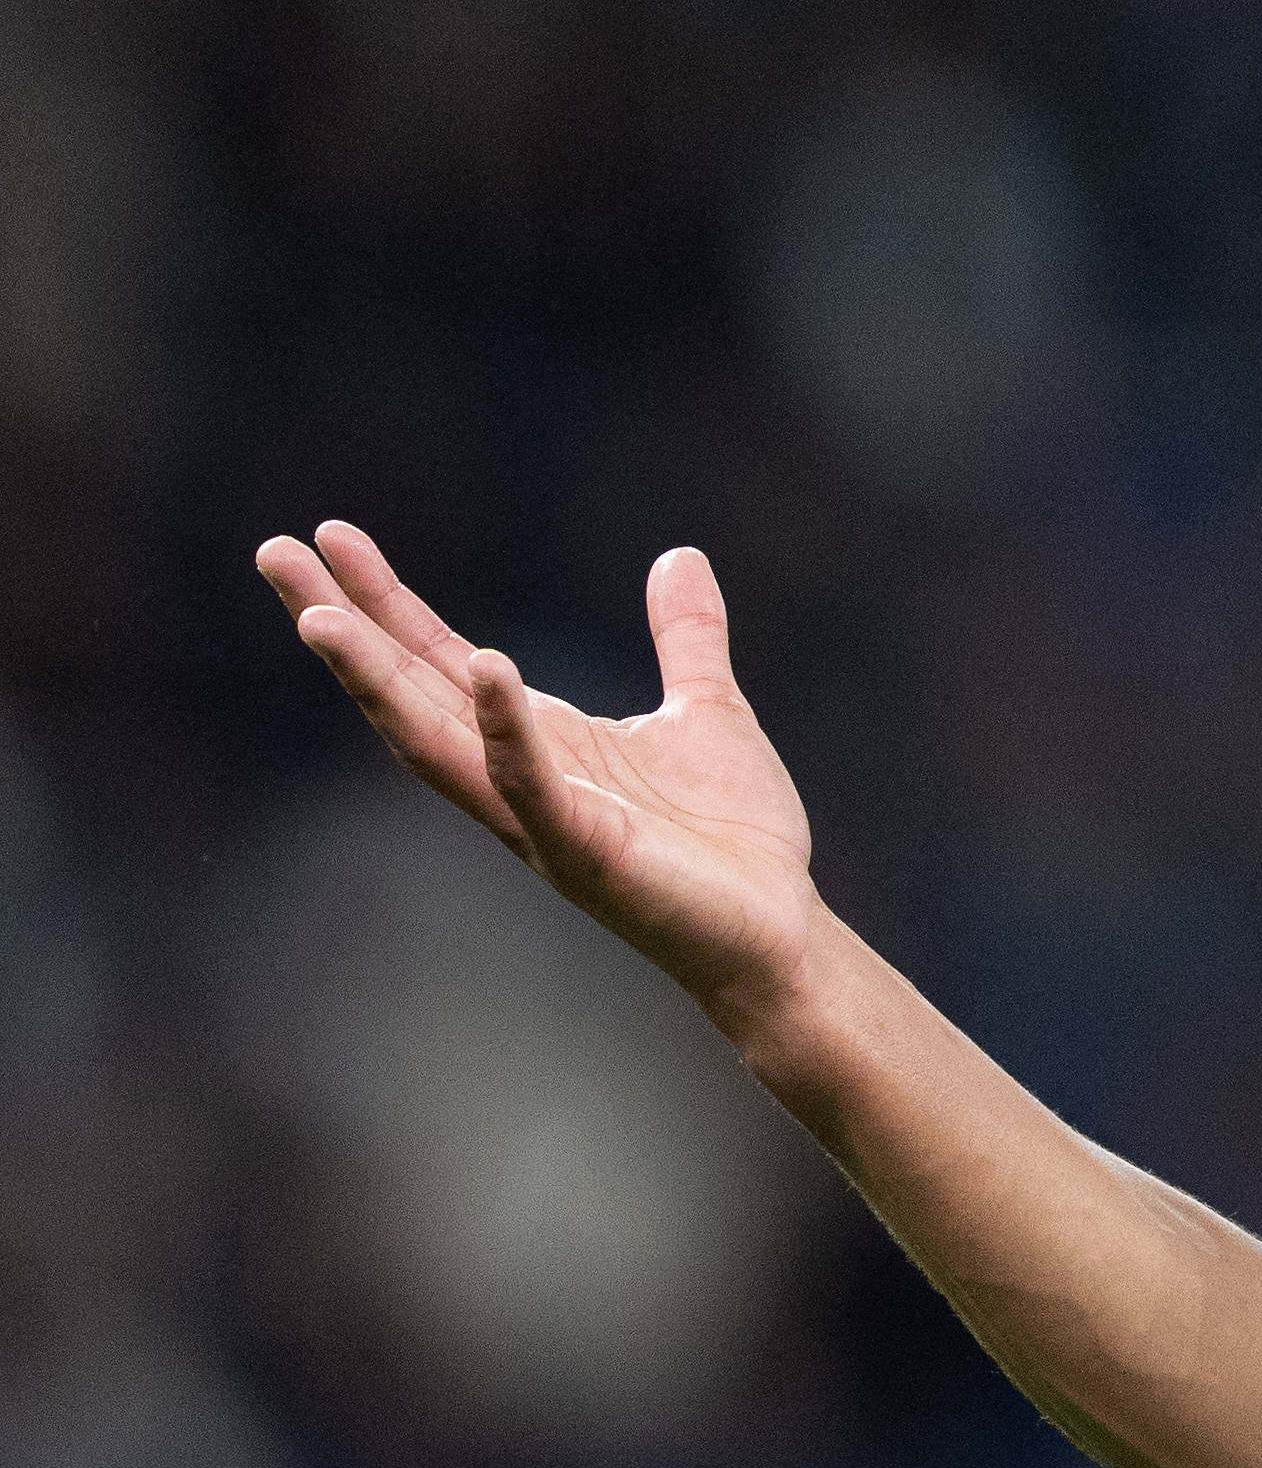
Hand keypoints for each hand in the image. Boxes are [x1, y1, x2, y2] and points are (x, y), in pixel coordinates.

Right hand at [254, 523, 821, 1020]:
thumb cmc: (731, 838)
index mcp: (536, 741)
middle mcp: (514, 782)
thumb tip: (679, 556)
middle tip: (275, 554)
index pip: (437, 660)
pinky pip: (532, 789)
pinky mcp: (587, 853)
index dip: (384, 601)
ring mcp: (541, 822)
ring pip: (434, 746)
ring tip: (322, 618)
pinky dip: (507, 732)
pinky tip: (489, 669)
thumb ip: (686, 636)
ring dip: (375, 683)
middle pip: (406, 694)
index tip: (328, 535)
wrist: (780, 931)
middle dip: (341, 629)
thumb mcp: (708, 710)